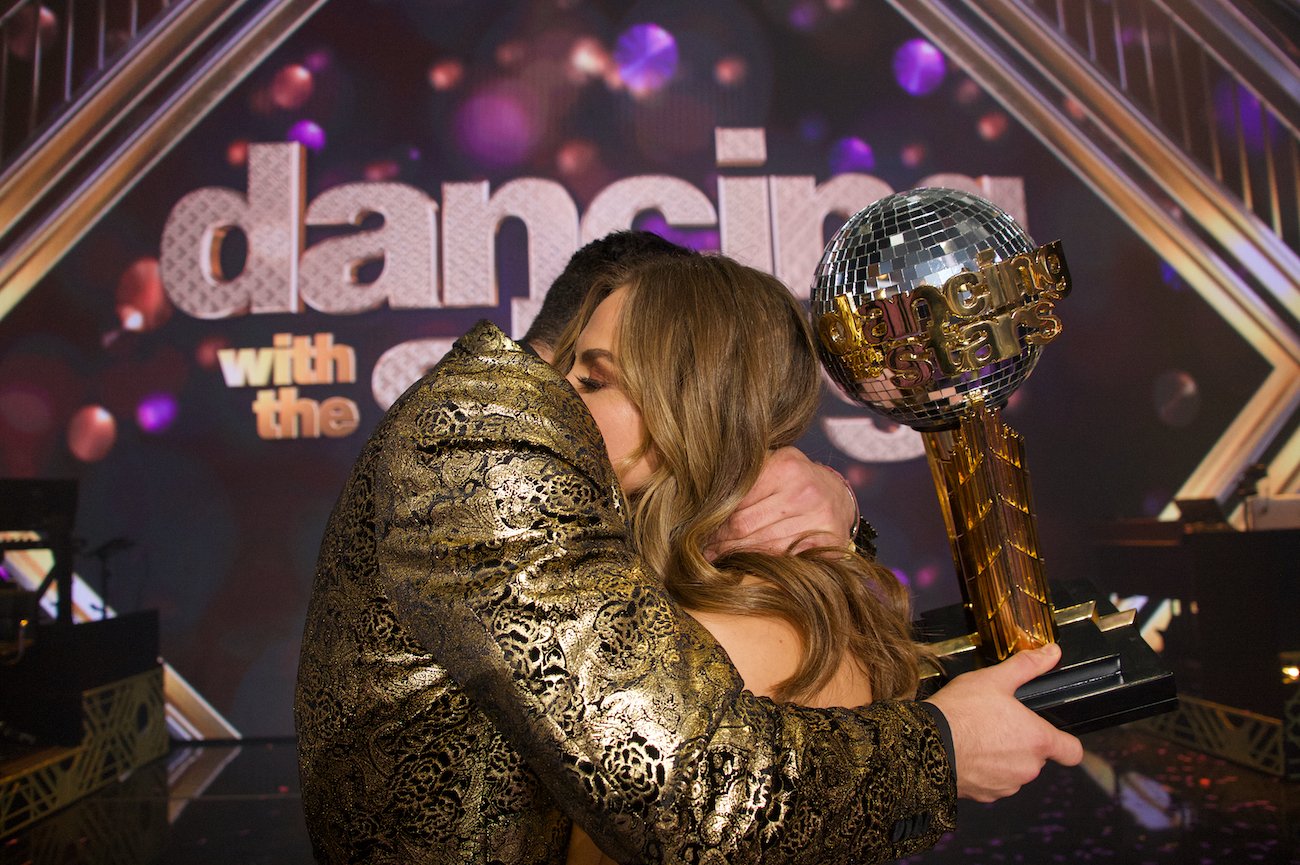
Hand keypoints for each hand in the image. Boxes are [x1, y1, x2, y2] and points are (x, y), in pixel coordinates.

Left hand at [705, 447, 855, 558]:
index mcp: (784, 467)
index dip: (714, 519)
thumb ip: (744, 474)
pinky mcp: (827, 543)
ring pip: (762, 546)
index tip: (697, 529)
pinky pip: (785, 558)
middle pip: (745, 527)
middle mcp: (803, 492)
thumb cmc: (794, 478)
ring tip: (715, 559)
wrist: (836, 495)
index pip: (736, 501)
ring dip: (735, 555)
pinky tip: (746, 564)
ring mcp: (818, 519)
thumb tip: (703, 497)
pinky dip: (763, 563)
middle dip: (719, 541)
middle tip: (700, 551)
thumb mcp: (772, 462)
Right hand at [924, 643, 1083, 801]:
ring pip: (1015, 770)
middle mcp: (1028, 767)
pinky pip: (994, 783)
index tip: (1054, 734)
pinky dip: (985, 771)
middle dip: (1022, 742)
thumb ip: (1027, 666)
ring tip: (978, 736)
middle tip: (997, 722)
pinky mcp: (986, 795)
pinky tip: (968, 752)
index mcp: (1038, 739)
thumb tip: (1051, 653)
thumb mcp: (994, 679)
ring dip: (1003, 757)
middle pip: (1037, 757)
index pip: (1072, 752)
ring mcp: (1007, 784)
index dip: (1065, 742)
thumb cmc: (960, 712)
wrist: (926, 744)